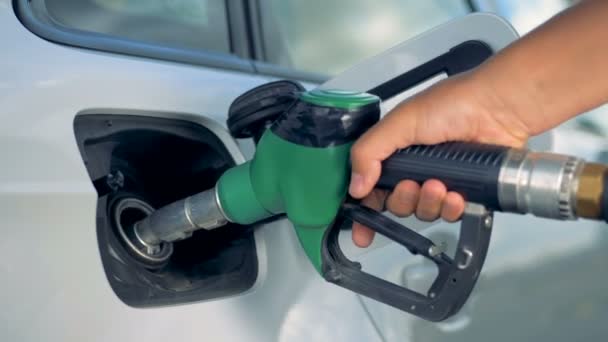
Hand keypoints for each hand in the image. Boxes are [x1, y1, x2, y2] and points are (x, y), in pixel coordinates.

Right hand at [349, 72, 529, 246]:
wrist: (499, 108)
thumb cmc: (454, 103)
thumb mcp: (400, 122)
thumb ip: (370, 152)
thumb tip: (356, 185)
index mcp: (394, 151)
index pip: (370, 187)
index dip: (363, 211)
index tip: (361, 232)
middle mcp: (415, 167)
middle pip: (396, 204)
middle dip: (402, 200)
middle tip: (411, 185)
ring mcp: (439, 179)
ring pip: (422, 211)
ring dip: (428, 202)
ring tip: (439, 185)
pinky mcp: (463, 190)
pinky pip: (449, 214)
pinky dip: (451, 208)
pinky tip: (455, 194)